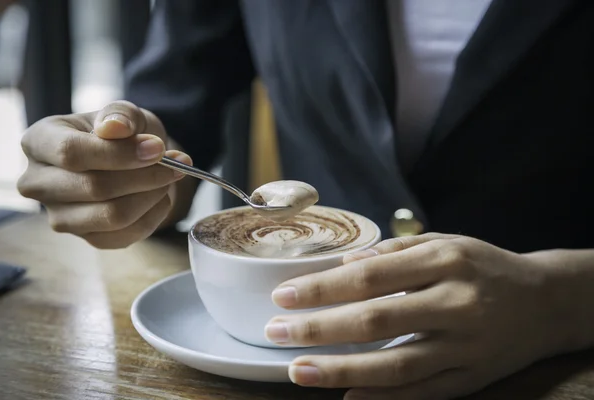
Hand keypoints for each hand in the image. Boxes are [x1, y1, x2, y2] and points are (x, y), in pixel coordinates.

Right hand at [18, 101, 192, 248]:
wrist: (129, 160)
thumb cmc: (120, 133)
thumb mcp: (123, 113)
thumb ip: (121, 115)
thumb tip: (116, 128)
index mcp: (39, 142)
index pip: (72, 152)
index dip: (119, 153)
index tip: (158, 148)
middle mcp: (39, 183)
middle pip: (94, 188)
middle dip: (145, 176)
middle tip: (176, 165)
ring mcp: (60, 216)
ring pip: (112, 215)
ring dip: (152, 196)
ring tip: (168, 178)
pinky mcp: (86, 238)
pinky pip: (126, 235)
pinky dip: (153, 216)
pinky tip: (160, 196)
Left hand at [265, 233, 558, 398]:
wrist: (546, 301)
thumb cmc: (484, 266)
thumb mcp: (446, 242)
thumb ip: (395, 251)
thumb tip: (344, 265)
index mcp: (444, 261)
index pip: (369, 276)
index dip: (322, 288)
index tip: (284, 296)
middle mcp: (455, 303)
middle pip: (376, 320)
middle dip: (319, 328)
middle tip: (276, 332)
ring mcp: (465, 346)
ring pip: (395, 365)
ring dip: (341, 370)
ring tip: (297, 371)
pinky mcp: (474, 377)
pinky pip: (423, 392)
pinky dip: (384, 397)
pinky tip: (347, 396)